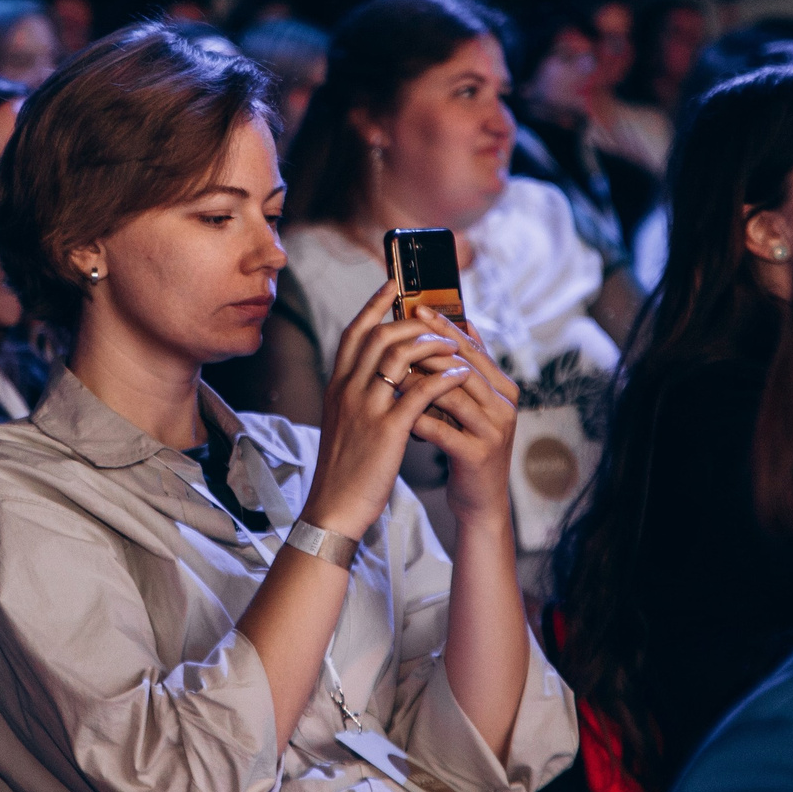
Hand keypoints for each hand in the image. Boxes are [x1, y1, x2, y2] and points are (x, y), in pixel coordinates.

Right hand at [299, 279, 479, 539]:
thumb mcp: (343, 422)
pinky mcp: (387, 430)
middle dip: (412, 323)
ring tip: (454, 347)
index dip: (374, 304)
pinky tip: (459, 374)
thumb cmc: (344, 468)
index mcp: (336, 386)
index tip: (393, 284)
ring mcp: (365, 408)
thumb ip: (356, 394)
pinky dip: (442, 377)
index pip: (353, 332)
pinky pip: (419, 392)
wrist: (333, 507)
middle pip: (379, 336)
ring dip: (431, 345)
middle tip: (438, 324)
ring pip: (399, 357)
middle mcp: (347, 390)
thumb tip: (378, 373)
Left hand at [402, 306, 519, 527]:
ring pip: (453, 394)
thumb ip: (462, 370)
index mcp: (503, 388)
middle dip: (428, 347)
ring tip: (389, 368)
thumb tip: (453, 324)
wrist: (480, 500)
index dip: (444, 326)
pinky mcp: (477, 455)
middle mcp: (504, 405)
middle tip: (397, 332)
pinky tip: (394, 409)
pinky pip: (443, 430)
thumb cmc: (466, 446)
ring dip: (419, 380)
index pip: (472, 348)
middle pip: (463, 365)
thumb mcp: (468, 406)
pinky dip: (417, 417)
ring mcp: (493, 430)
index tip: (417, 307)